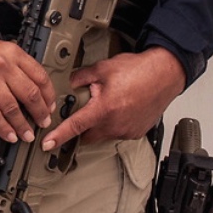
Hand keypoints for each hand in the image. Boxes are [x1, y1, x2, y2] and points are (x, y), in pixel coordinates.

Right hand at [0, 26, 53, 144]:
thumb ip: (12, 63)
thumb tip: (28, 84)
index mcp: (10, 52)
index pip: (40, 76)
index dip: (49, 95)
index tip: (50, 106)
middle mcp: (1, 65)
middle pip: (30, 94)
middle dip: (40, 113)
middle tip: (43, 122)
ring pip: (13, 108)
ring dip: (22, 125)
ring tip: (27, 134)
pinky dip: (3, 128)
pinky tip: (8, 134)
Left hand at [41, 47, 184, 151]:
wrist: (165, 74)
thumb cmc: (139, 71)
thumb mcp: (102, 68)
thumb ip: (81, 77)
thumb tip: (70, 82)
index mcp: (104, 109)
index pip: (75, 126)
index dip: (59, 136)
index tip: (47, 144)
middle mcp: (116, 124)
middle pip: (88, 135)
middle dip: (81, 127)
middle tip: (84, 110)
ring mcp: (128, 130)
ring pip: (103, 134)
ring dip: (99, 123)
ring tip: (108, 102)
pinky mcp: (137, 132)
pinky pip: (118, 132)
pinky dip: (114, 124)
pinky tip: (120, 108)